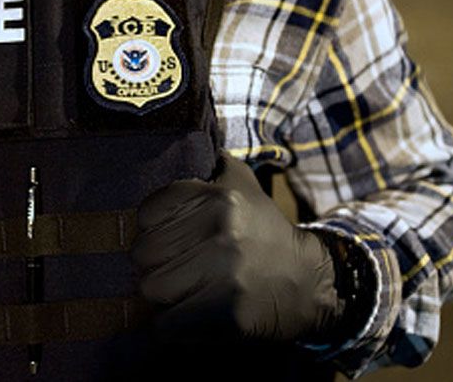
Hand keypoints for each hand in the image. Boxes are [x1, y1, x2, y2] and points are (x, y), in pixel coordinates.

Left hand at [131, 156, 342, 341]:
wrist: (309, 283)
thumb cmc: (264, 233)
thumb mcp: (244, 184)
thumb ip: (215, 161)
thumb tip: (203, 128)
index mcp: (218, 198)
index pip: (147, 213)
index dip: (154, 228)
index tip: (172, 237)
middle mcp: (220, 231)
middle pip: (144, 254)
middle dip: (156, 264)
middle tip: (178, 268)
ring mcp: (224, 274)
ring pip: (151, 289)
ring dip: (163, 295)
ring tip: (185, 291)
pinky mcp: (226, 313)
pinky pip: (166, 324)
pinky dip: (171, 324)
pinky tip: (190, 314)